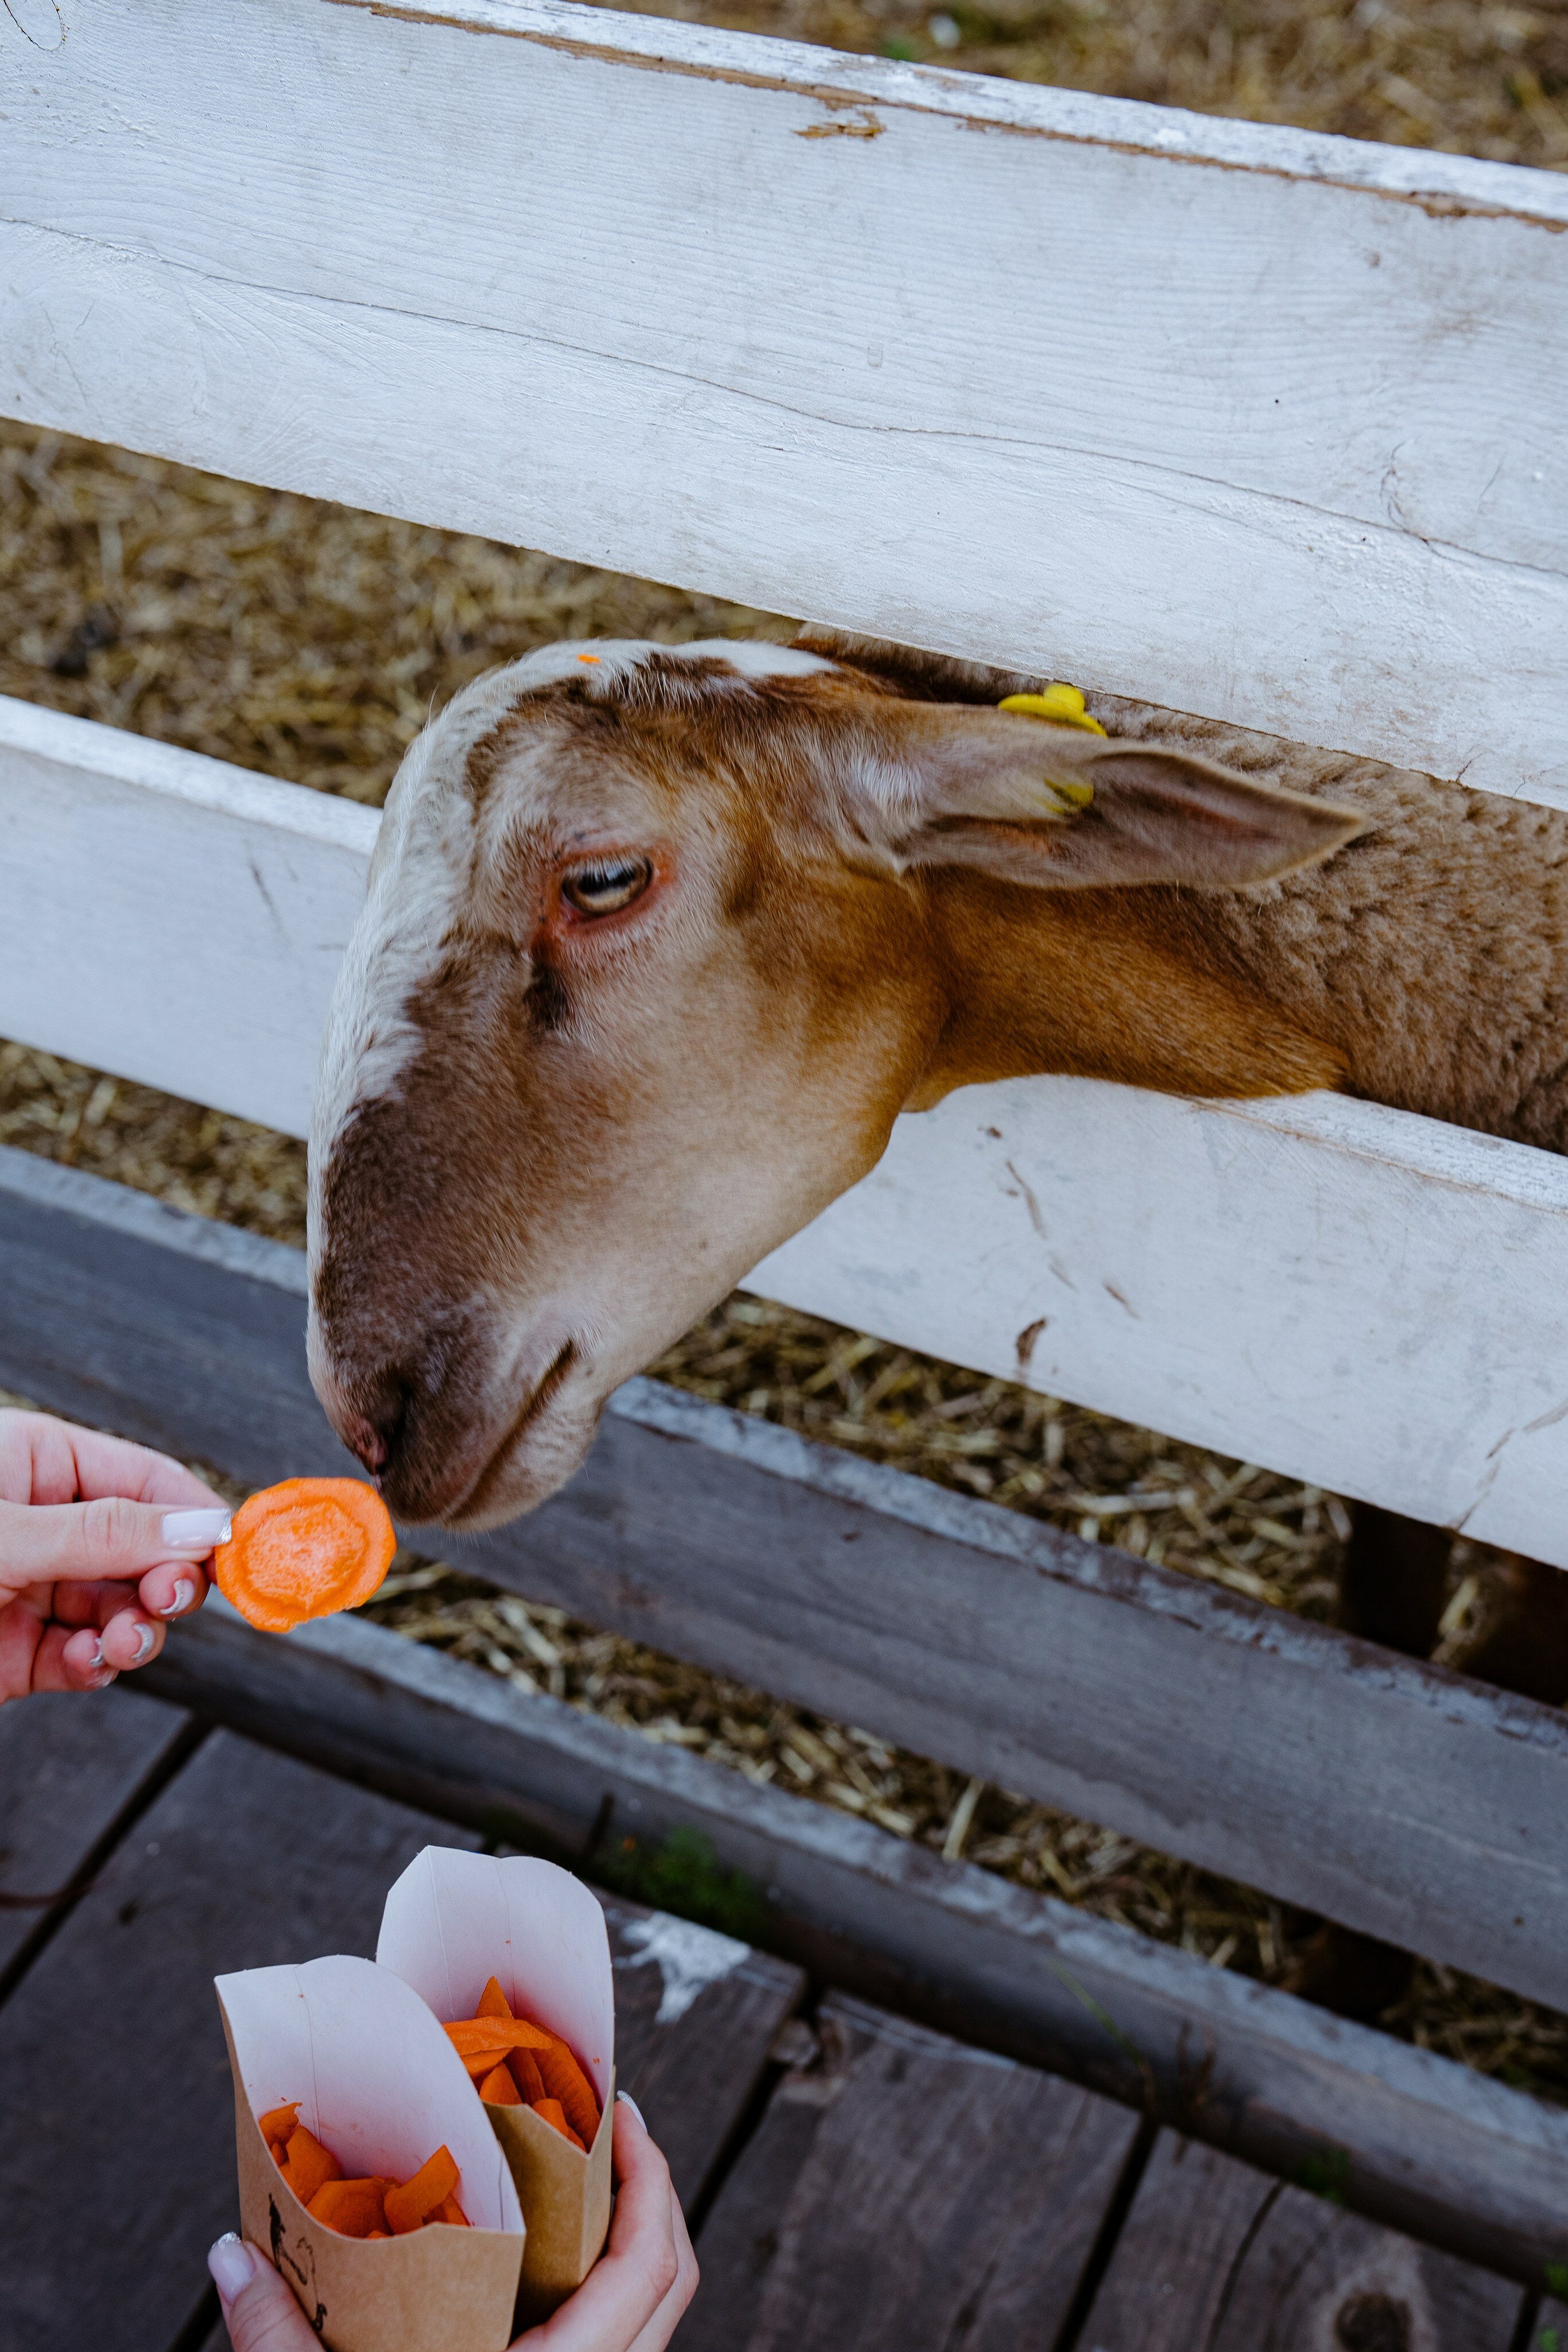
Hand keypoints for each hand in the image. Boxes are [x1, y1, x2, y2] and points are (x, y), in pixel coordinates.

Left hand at [0, 1409, 229, 1702]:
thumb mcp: (6, 1535)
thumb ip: (102, 1532)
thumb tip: (200, 1526)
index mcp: (39, 1463)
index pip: (145, 1479)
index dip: (195, 1514)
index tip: (239, 1552)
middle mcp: (46, 1524)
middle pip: (148, 1548)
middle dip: (168, 1579)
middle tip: (168, 1598)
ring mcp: (35, 1589)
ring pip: (126, 1608)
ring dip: (139, 1630)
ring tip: (125, 1641)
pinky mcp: (22, 1652)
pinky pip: (87, 1657)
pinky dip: (98, 1664)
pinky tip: (85, 1660)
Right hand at [207, 2097, 698, 2351]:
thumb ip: (279, 2339)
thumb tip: (230, 2253)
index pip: (649, 2268)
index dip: (653, 2180)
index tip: (625, 2112)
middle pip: (672, 2282)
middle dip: (652, 2193)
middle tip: (607, 2128)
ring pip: (651, 2320)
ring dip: (629, 2244)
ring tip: (577, 2185)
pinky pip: (618, 2350)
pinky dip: (602, 2295)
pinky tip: (546, 2270)